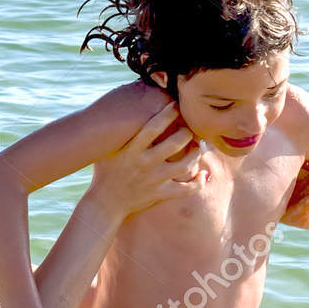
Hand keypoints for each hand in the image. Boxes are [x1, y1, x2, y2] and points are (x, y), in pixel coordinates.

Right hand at [86, 102, 207, 219]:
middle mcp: (145, 163)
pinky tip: (202, 174)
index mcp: (131, 149)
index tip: (176, 106)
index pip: (154, 126)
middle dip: (187, 132)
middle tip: (189, 129)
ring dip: (196, 154)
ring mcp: (154, 180)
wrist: (105, 202)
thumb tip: (133, 105)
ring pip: (185, 165)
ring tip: (197, 147)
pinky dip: (198, 182)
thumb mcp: (109, 147)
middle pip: (175, 143)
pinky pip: (186, 189)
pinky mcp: (160, 194)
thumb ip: (122, 130)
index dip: (168, 114)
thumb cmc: (106, 170)